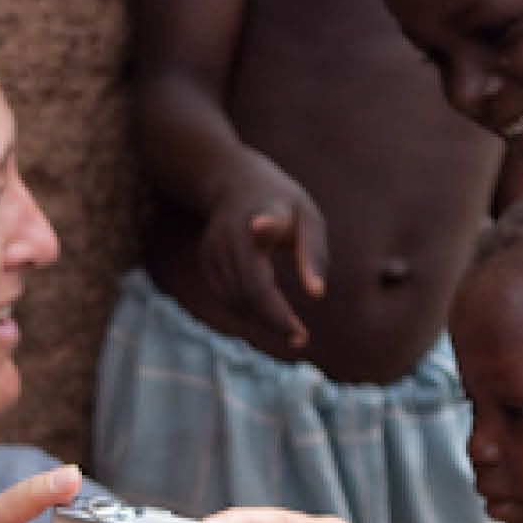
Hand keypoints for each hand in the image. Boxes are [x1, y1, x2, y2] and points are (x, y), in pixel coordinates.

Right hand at [201, 158, 327, 350]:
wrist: (233, 182)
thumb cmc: (282, 204)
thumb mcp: (308, 216)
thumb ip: (313, 252)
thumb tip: (316, 294)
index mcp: (263, 213)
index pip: (263, 223)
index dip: (265, 225)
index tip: (260, 225)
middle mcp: (232, 233)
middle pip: (250, 284)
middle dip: (275, 317)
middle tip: (301, 339)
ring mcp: (214, 249)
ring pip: (236, 298)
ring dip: (263, 320)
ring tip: (292, 332)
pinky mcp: (206, 263)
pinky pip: (226, 298)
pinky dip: (248, 313)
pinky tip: (269, 317)